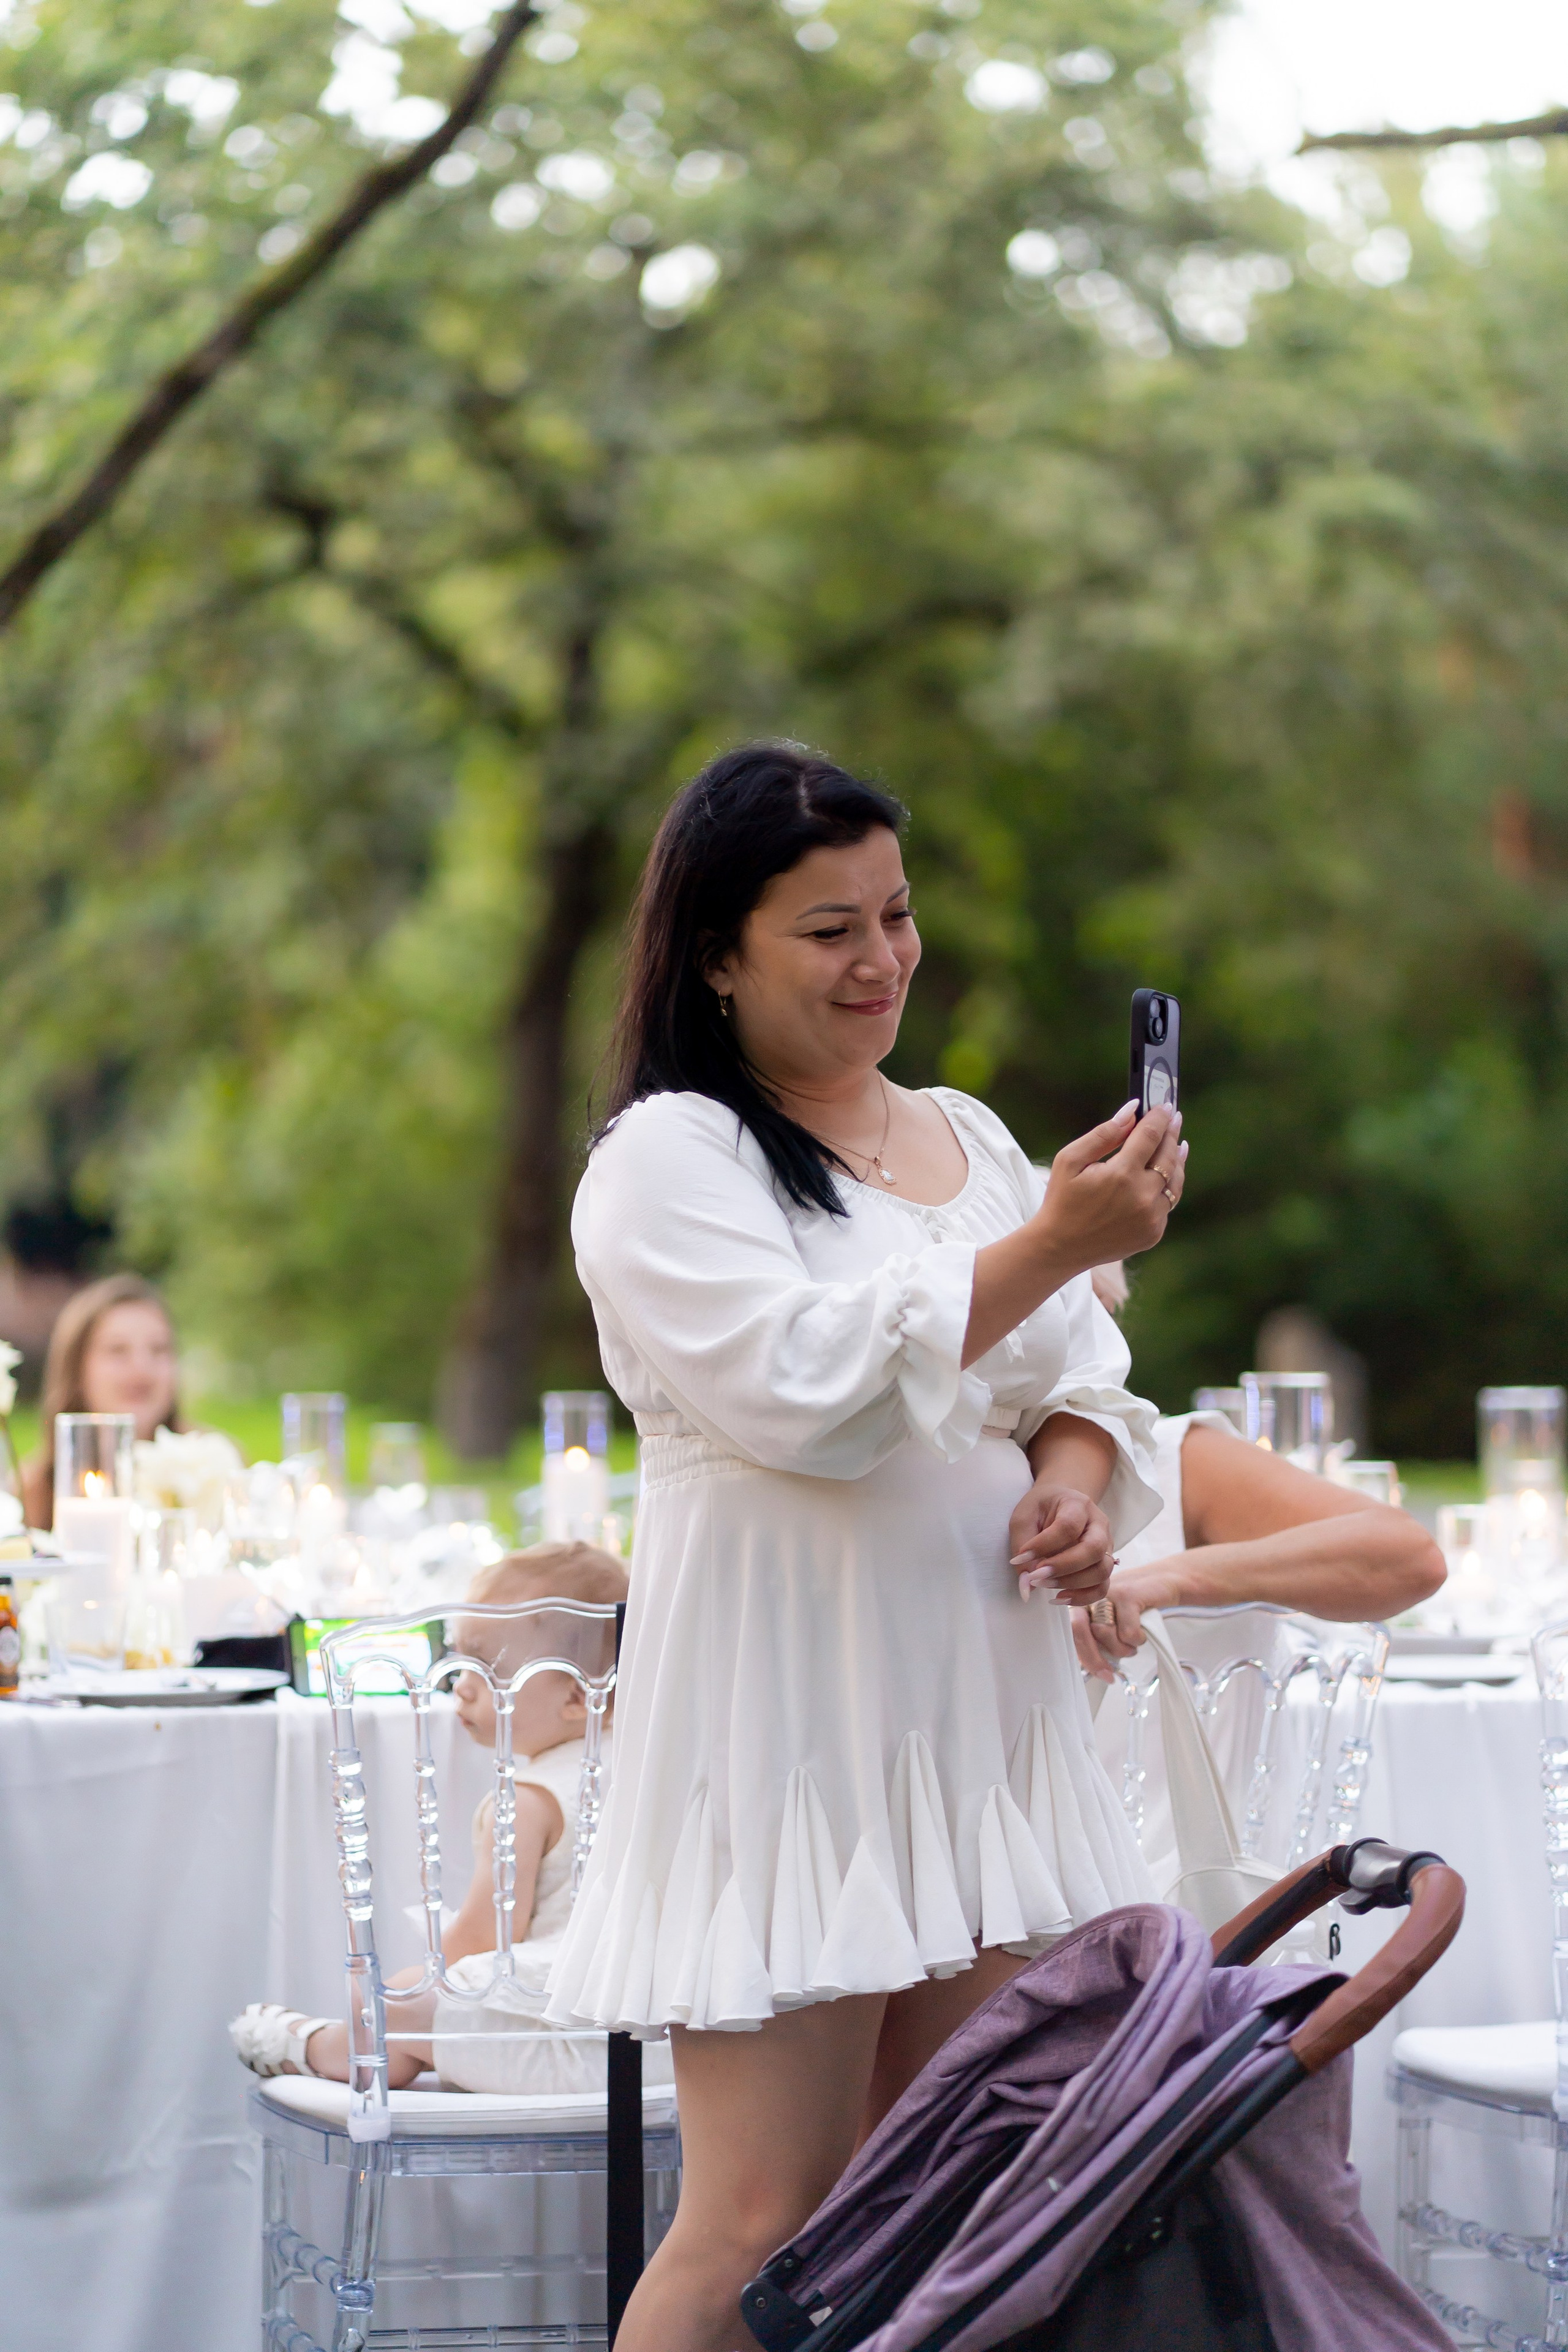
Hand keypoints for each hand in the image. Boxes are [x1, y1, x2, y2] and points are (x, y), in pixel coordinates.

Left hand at [1009, 1482, 1114, 1605]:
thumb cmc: (1041, 1509)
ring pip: (1102, 1571)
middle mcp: (1098, 1524)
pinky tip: (1059, 1597)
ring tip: (1043, 1585)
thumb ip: (1021, 1546)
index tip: (1020, 1558)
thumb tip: (1026, 1585)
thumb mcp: (1024, 1517)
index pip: (1068, 1526)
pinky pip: (1102, 1587)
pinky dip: (1082, 1597)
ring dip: (1072, 1584)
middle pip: (1093, 1549)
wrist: (1060, 1504)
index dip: (1044, 1545)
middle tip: (1036, 1577)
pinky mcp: (1104, 1565)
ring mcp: (1106, 1546)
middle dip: (1063, 1568)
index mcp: (1077, 1505)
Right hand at [1035, 1101, 1186, 1274]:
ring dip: (1176, 1160)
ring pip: (1175, 1181)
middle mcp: (1142, 1197)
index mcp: (1121, 1175)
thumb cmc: (1062, 1199)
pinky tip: (1164, 1175)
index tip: (1165, 1105)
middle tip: (1173, 1118)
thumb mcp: (1070, 1160)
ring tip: (1178, 1145)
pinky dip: (1167, 1186)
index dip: (1159, 1118)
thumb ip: (1103, 1134)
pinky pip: (1167, 1203)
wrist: (1060, 1247)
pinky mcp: (1154, 1233)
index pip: (1150, 1136)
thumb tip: (1132, 1111)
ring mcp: (1151, 1218)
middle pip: (1168, 1156)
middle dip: (1171, 1134)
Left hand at [1069, 1562, 1180, 1679]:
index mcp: (1079, 1601)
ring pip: (1106, 1636)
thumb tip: (1090, 1669)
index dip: (1081, 1656)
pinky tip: (1141, 1630)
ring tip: (1131, 1641)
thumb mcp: (1108, 1621)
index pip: (1069, 1631)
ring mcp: (1106, 1593)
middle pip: (1079, 1632)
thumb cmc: (1132, 1606)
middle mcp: (1088, 1595)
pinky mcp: (1126, 1595)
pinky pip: (1128, 1634)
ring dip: (1123, 1649)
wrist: (1160, 1581)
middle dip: (1094, 1659)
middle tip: (1109, 1674)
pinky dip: (1138, 1640)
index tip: (1098, 1674)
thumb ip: (1094, 1639)